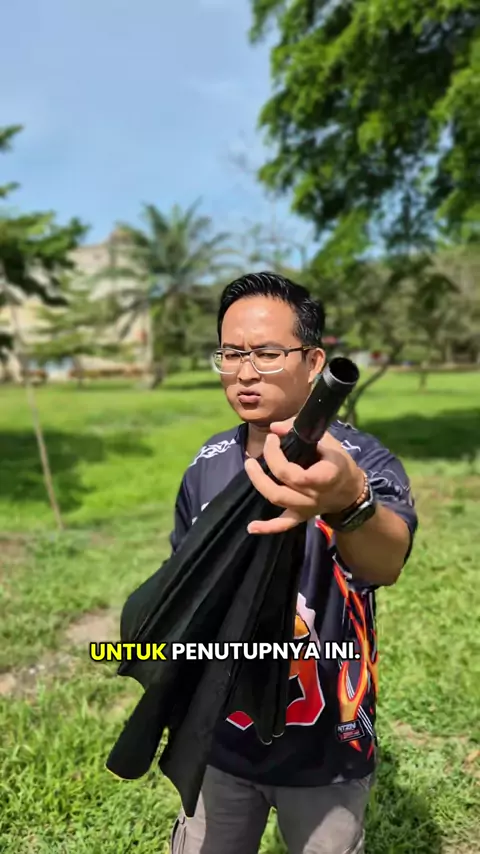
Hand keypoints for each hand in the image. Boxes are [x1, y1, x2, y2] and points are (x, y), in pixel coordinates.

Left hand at [245, 417, 364, 534]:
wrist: (351, 493)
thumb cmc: (340, 464)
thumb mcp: (329, 442)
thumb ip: (302, 431)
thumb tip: (275, 427)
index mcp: (324, 477)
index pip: (294, 472)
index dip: (276, 455)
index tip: (273, 438)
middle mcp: (313, 495)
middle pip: (282, 486)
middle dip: (267, 465)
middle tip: (261, 446)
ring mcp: (306, 508)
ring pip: (278, 500)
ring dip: (259, 484)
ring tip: (249, 465)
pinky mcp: (301, 516)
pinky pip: (283, 525)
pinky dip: (267, 528)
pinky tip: (251, 527)